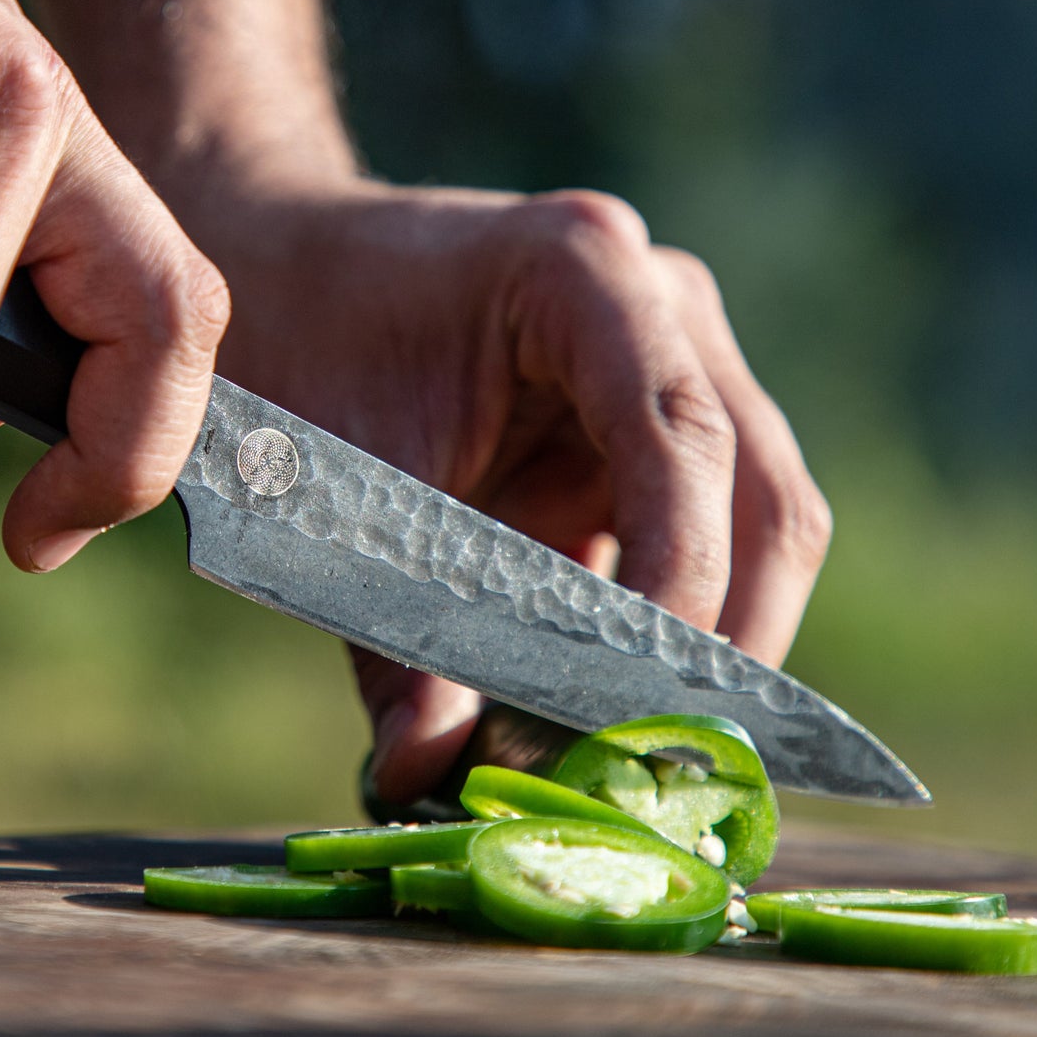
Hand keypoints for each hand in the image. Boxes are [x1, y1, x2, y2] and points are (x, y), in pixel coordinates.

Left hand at [176, 179, 831, 804]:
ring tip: (630, 758)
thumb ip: (385, 632)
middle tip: (659, 768)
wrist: (275, 276)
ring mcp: (680, 361)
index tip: (640, 703)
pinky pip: (709, 546)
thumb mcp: (328, 485)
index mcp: (580, 268)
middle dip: (720, 646)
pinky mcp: (664, 436)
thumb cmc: (299, 344)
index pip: (683, 440)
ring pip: (759, 532)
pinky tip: (607, 713)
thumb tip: (431, 769)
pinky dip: (669, 635)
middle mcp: (662, 301)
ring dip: (707, 653)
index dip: (681, 581)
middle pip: (761, 497)